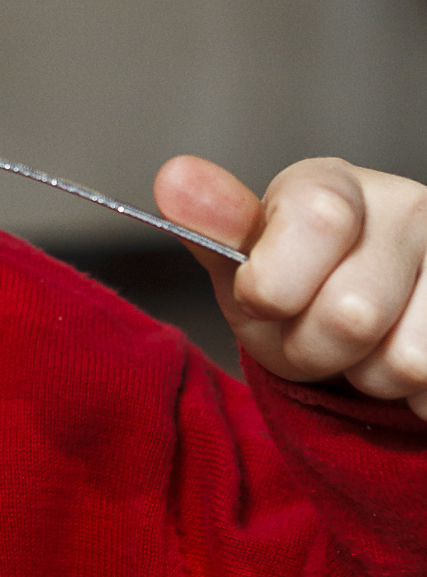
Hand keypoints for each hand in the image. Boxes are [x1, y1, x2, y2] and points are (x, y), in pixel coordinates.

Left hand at [156, 155, 426, 417]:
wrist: (352, 330)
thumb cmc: (290, 291)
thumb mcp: (242, 268)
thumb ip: (212, 228)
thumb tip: (174, 178)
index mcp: (333, 187)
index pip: (319, 220)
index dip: (278, 285)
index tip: (264, 298)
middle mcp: (409, 207)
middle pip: (354, 314)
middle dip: (315, 349)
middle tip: (312, 334)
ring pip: (409, 360)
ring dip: (370, 378)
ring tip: (362, 349)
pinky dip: (414, 398)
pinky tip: (402, 358)